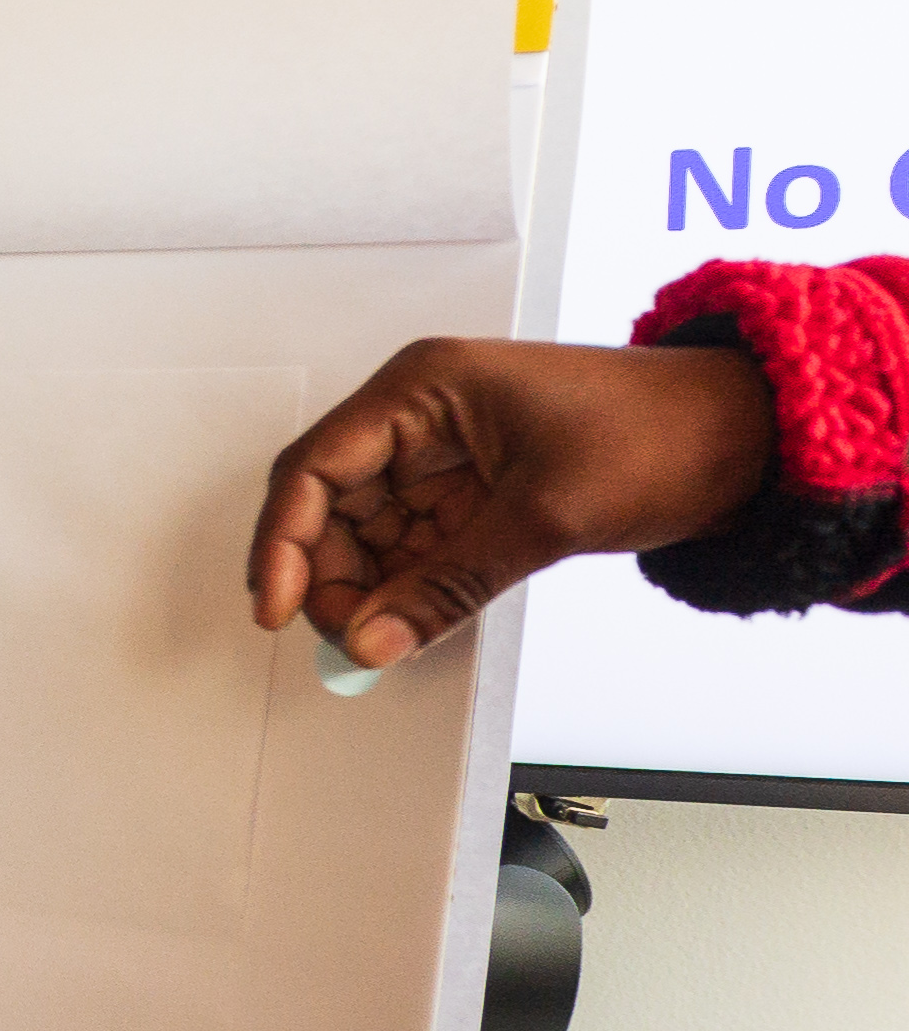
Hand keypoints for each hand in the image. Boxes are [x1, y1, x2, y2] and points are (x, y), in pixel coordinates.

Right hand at [249, 338, 775, 669]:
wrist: (750, 436)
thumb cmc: (662, 433)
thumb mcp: (545, 516)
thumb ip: (446, 585)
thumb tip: (370, 642)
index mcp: (423, 388)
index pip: (315, 468)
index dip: (286, 542)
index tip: (279, 609)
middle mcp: (420, 415)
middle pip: (333, 503)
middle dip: (331, 574)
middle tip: (349, 638)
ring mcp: (447, 453)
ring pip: (370, 531)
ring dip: (370, 587)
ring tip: (387, 636)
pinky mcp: (476, 489)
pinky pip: (416, 544)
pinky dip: (410, 586)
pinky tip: (414, 620)